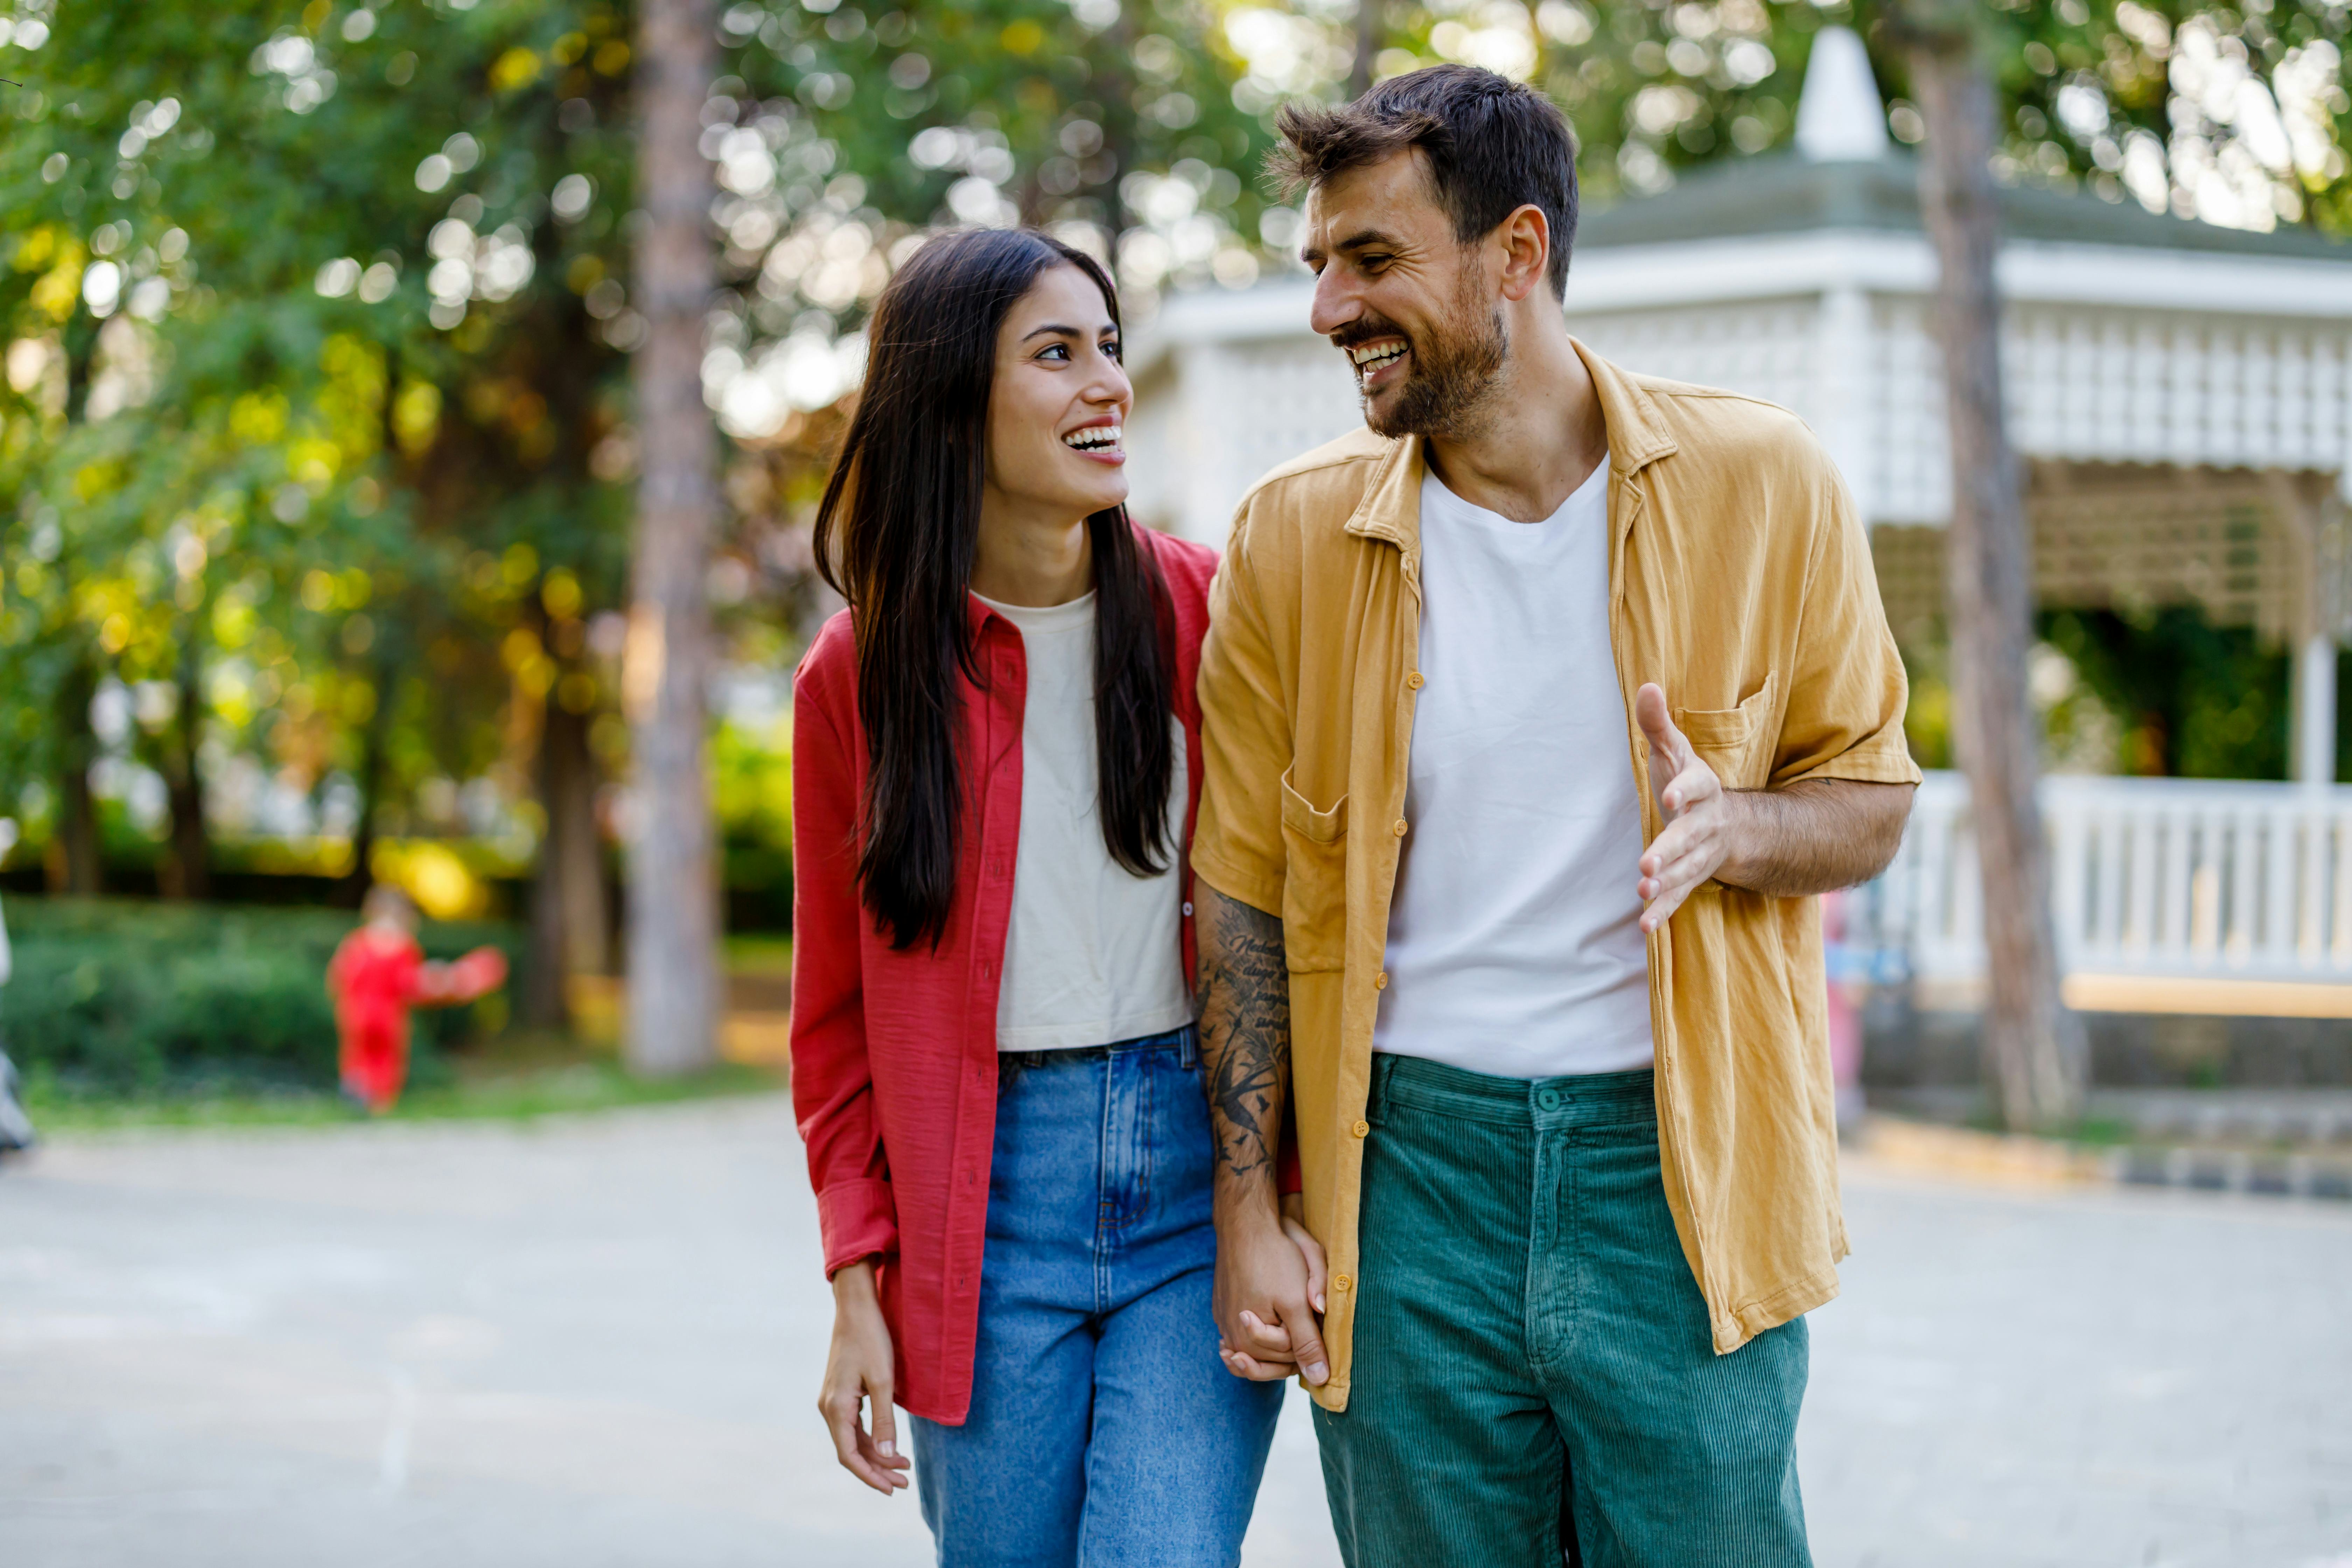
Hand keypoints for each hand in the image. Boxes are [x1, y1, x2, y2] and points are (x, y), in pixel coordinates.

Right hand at [818, 1261, 910, 1494]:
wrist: (856, 1309)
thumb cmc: (871, 1339)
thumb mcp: (883, 1381)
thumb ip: (884, 1420)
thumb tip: (886, 1454)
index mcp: (836, 1408)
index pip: (849, 1455)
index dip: (870, 1476)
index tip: (891, 1489)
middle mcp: (829, 1408)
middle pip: (851, 1451)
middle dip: (877, 1469)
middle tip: (904, 1482)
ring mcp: (833, 1401)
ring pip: (853, 1439)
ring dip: (876, 1454)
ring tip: (903, 1466)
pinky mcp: (840, 1393)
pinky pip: (854, 1425)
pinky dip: (871, 1438)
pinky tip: (889, 1444)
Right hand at [1213, 1198, 1327, 1384]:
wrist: (1245, 1225)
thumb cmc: (1274, 1259)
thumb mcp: (1297, 1302)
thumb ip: (1308, 1343)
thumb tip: (1321, 1379)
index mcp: (1253, 1337)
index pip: (1289, 1361)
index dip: (1310, 1350)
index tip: (1318, 1327)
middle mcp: (1233, 1335)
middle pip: (1269, 1361)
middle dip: (1289, 1352)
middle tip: (1305, 1330)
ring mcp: (1224, 1322)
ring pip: (1252, 1351)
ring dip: (1268, 1351)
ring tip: (1284, 1340)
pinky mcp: (1221, 1309)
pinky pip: (1237, 1336)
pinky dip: (1250, 1340)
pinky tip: (1256, 1336)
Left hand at [1633, 683, 1745, 932]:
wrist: (1722, 822)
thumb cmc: (1686, 782)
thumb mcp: (1674, 752)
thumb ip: (1658, 723)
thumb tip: (1647, 686)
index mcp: (1702, 789)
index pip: (1695, 787)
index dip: (1684, 791)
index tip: (1669, 797)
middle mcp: (1705, 824)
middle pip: (1690, 837)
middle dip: (1670, 849)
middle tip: (1647, 862)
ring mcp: (1700, 855)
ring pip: (1687, 871)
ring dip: (1666, 883)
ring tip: (1643, 891)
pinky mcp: (1689, 878)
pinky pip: (1679, 897)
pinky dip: (1663, 912)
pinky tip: (1644, 926)